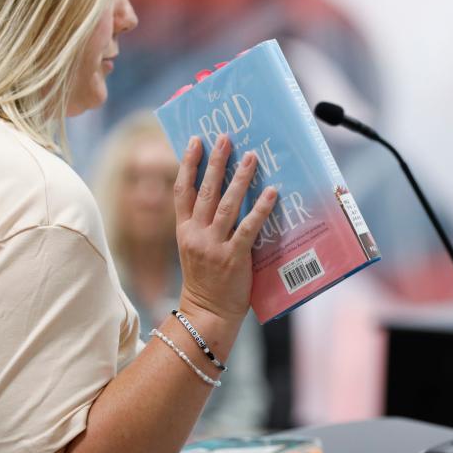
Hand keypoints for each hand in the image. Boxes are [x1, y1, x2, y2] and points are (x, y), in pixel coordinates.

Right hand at [173, 133, 276, 322]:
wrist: (206, 314)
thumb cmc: (206, 280)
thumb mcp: (194, 248)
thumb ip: (202, 224)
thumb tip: (224, 194)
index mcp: (183, 231)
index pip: (181, 190)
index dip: (187, 164)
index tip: (195, 140)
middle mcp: (195, 235)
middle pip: (204, 191)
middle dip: (215, 162)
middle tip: (225, 138)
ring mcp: (213, 246)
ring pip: (227, 205)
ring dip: (239, 178)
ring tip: (251, 156)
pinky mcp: (233, 258)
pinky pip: (248, 228)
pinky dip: (260, 209)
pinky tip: (270, 192)